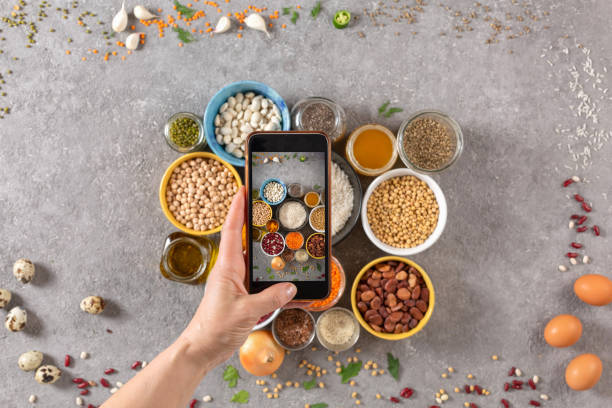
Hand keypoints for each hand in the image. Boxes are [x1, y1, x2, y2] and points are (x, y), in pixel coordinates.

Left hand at [180, 186, 296, 366]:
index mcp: (228, 268)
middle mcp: (232, 272)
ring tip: (286, 239)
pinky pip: (262, 282)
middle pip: (246, 241)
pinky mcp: (243, 296)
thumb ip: (270, 299)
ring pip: (256, 261)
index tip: (244, 190)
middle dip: (257, 223)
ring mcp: (237, 284)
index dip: (238, 209)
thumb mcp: (245, 312)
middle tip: (271, 207)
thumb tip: (291, 287)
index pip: (232, 231)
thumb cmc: (214, 328)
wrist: (203, 348)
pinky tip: (290, 284)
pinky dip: (275, 281)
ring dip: (269, 250)